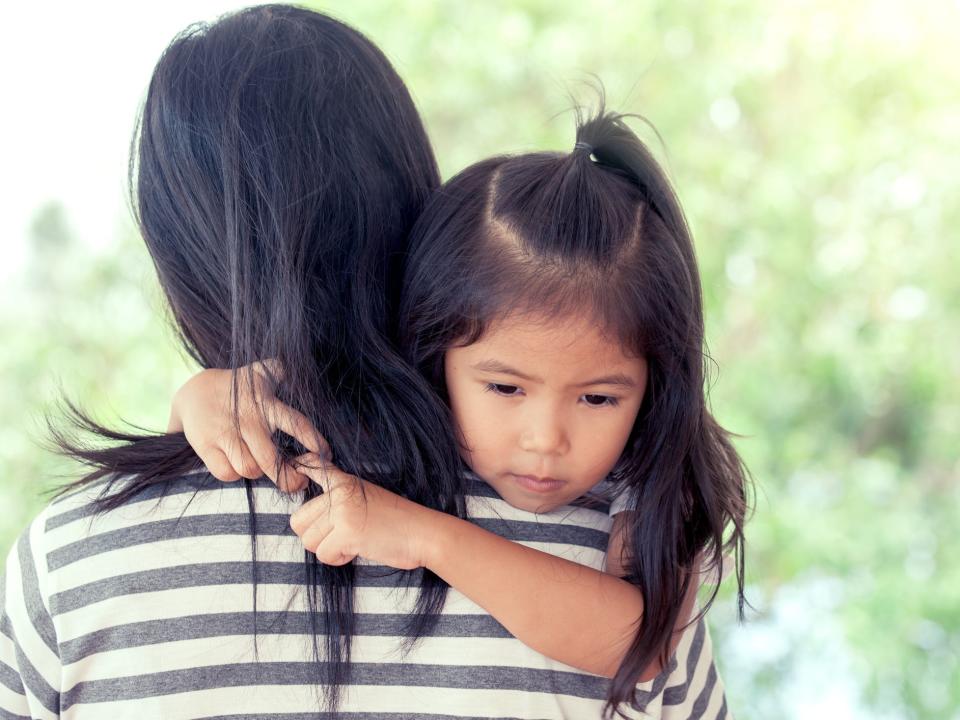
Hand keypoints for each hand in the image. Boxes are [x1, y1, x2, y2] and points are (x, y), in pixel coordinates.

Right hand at [168, 360, 328, 490]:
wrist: (194, 390)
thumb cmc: (239, 386)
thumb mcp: (262, 372)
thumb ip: (282, 370)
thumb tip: (301, 367)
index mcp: (266, 404)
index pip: (295, 422)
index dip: (312, 440)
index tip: (325, 454)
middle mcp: (248, 419)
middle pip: (270, 459)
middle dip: (287, 477)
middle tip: (298, 483)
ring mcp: (226, 433)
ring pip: (249, 468)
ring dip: (257, 473)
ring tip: (260, 466)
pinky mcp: (206, 445)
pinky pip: (226, 473)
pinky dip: (234, 474)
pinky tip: (237, 465)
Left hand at [290, 455, 436, 569]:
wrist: (423, 533)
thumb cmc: (398, 522)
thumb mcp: (368, 499)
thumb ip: (340, 503)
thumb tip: (307, 521)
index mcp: (345, 482)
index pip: (314, 468)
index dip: (300, 465)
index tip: (297, 463)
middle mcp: (340, 493)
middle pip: (299, 520)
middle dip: (314, 536)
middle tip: (337, 537)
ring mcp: (342, 511)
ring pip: (309, 541)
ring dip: (328, 549)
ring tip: (352, 543)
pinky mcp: (346, 532)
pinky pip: (323, 554)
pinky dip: (338, 559)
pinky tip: (357, 550)